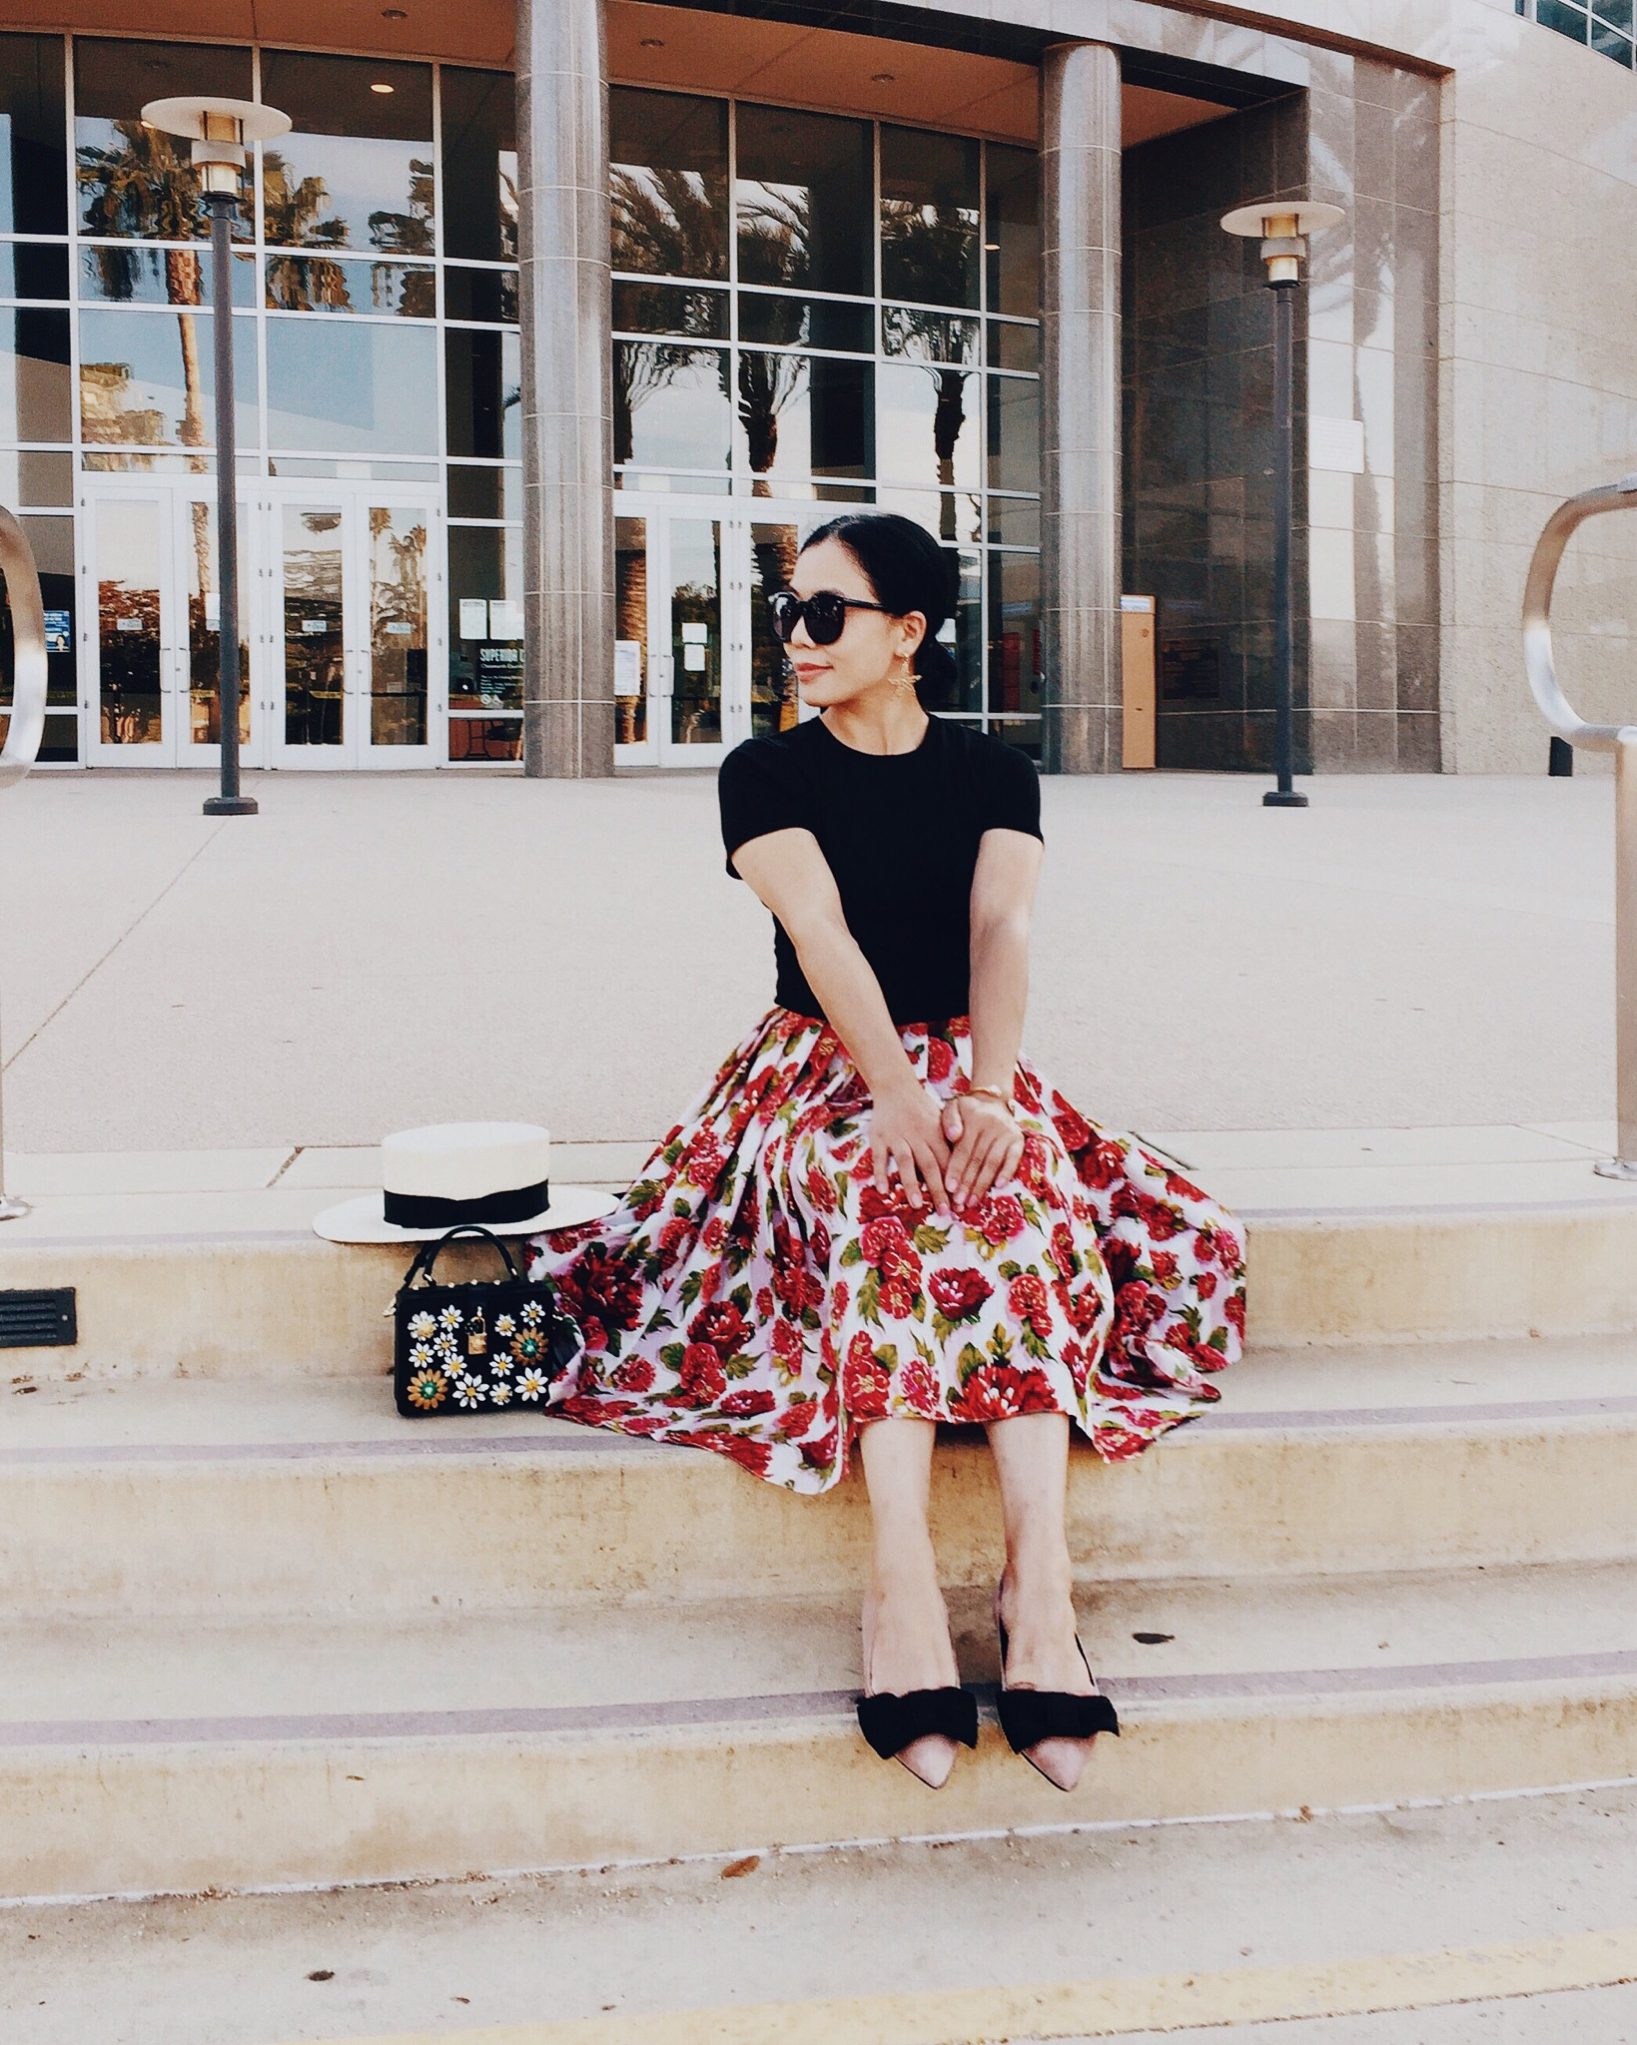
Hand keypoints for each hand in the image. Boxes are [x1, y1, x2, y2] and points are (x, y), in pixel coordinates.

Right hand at [866, 1083, 954, 1213]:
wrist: (895, 1086)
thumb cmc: (922, 1109)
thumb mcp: (940, 1120)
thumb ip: (950, 1143)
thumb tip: (964, 1171)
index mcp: (935, 1133)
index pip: (947, 1162)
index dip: (954, 1183)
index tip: (959, 1204)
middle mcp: (918, 1135)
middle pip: (930, 1165)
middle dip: (938, 1190)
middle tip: (944, 1212)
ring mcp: (897, 1136)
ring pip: (906, 1162)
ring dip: (911, 1184)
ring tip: (917, 1205)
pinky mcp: (879, 1137)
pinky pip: (880, 1157)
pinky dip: (881, 1173)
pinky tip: (883, 1190)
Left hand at [939, 1091, 1024, 1213]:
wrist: (993, 1103)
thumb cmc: (967, 1112)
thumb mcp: (954, 1108)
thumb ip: (949, 1120)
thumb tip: (953, 1135)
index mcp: (973, 1118)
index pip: (963, 1149)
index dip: (956, 1170)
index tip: (949, 1188)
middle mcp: (992, 1125)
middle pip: (977, 1159)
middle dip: (967, 1183)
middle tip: (959, 1202)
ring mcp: (1007, 1133)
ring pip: (992, 1162)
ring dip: (982, 1184)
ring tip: (972, 1201)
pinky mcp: (1018, 1140)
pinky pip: (1013, 1159)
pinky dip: (1006, 1172)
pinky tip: (998, 1186)